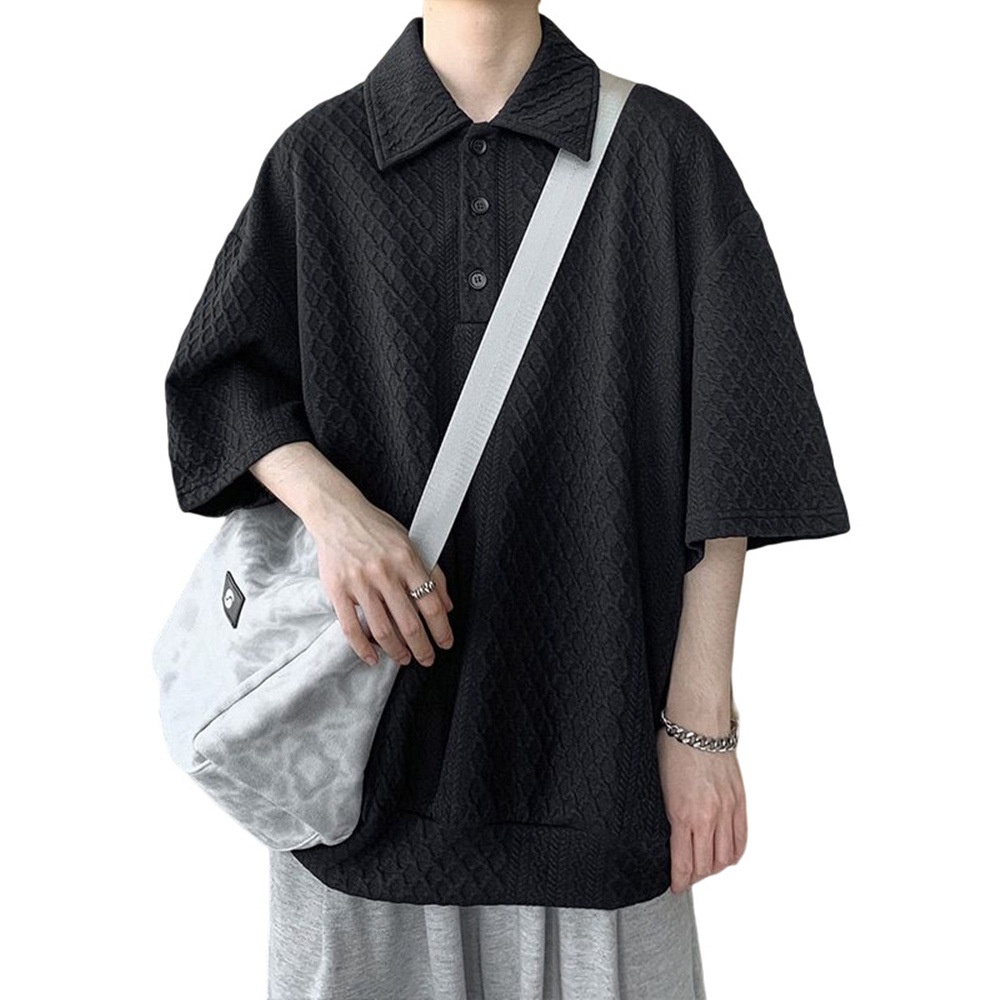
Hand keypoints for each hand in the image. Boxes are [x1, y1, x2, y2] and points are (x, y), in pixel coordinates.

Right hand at [305, 492, 454, 668]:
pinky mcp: (337, 590)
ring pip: (382, 630)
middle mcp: (384, 572)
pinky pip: (351, 627)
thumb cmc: (375, 528)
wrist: (337, 513)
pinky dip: (363, 648)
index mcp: (406, 559)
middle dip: (422, 648)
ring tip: (404, 659)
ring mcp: (359, 582)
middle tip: (427, 659)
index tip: (445, 643)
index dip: (441, 630)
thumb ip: (431, 572)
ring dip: (396, 651)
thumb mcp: (410, 542)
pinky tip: (373, 657)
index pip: (431, 604)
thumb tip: (447, 605)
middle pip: (409, 623)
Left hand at [657, 728, 747, 892]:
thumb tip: (671, 837)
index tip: (675, 886)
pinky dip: (734, 853)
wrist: (699, 726)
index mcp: (683, 815)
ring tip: (705, 868)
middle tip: (687, 877)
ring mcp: (727, 811)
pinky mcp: (739, 802)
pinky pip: (741, 838)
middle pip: (706, 866)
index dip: (679, 880)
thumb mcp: (660, 786)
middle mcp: (708, 818)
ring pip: (726, 858)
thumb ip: (669, 815)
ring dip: (715, 868)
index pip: (683, 863)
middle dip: (695, 877)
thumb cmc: (674, 748)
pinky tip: (726, 856)